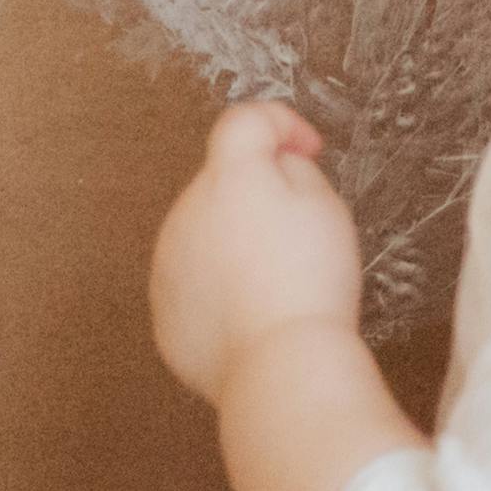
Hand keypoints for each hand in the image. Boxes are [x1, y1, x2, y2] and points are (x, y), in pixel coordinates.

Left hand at [150, 101, 363, 406]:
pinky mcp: (165, 315)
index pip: (243, 122)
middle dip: (257, 194)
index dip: (281, 125)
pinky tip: (253, 316)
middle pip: (221, 184)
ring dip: (233, 243)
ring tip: (276, 284)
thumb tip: (276, 166)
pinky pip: (193, 287)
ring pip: (203, 235)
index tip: (309, 151)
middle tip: (300, 232)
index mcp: (227, 177)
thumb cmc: (311, 282)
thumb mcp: (325, 206)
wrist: (281, 367)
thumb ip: (294, 168)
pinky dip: (218, 291)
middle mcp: (185, 213)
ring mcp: (167, 267)